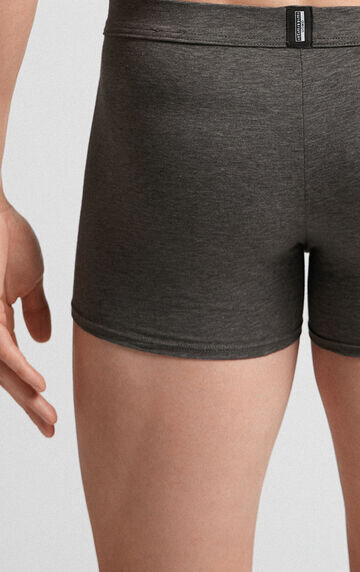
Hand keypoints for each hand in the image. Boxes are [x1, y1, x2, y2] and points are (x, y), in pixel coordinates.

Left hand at [0, 199, 56, 436]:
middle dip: (29, 405)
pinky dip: (20, 368)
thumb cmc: (6, 235)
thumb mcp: (29, 279)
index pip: (14, 367)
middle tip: (51, 428)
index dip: (32, 391)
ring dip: (26, 395)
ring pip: (2, 370)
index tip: (50, 414)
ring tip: (47, 416)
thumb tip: (44, 340)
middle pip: (6, 376)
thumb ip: (35, 311)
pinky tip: (38, 384)